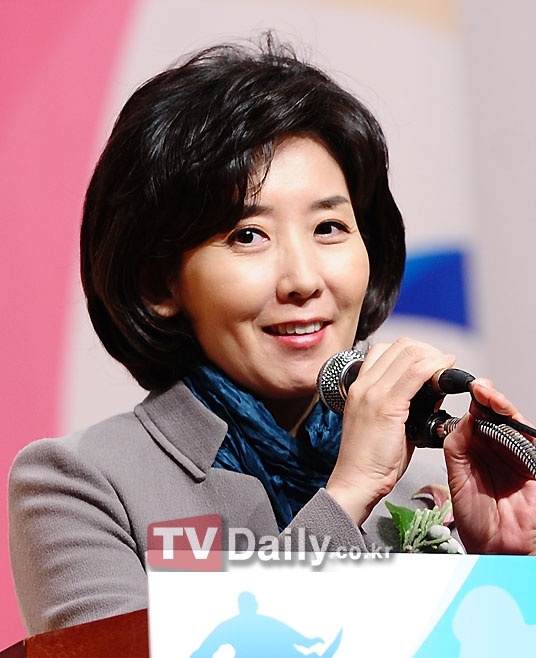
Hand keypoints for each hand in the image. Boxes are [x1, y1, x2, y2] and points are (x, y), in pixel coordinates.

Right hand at [326, 337, 454, 524]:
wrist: (356, 480)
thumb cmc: (371, 459)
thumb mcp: (386, 422)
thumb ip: (404, 401)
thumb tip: (430, 388)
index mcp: (360, 386)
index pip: (388, 350)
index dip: (416, 351)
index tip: (432, 363)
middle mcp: (364, 384)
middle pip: (400, 346)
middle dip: (427, 350)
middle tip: (442, 366)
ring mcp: (372, 393)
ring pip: (409, 354)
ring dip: (433, 357)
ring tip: (445, 370)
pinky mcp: (386, 406)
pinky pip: (415, 374)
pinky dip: (434, 368)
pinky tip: (444, 374)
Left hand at [444, 379, 535, 553]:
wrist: (497, 548)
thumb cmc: (477, 520)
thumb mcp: (458, 477)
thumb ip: (458, 446)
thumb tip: (462, 418)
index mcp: (475, 450)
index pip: (473, 417)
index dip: (468, 402)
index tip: (461, 390)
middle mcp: (496, 449)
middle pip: (493, 414)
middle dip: (485, 397)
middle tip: (476, 387)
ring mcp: (516, 454)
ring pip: (511, 421)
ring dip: (500, 405)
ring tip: (487, 395)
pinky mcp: (533, 462)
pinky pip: (529, 438)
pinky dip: (518, 423)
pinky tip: (504, 413)